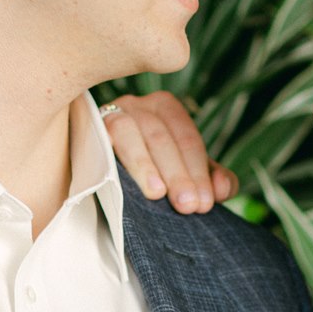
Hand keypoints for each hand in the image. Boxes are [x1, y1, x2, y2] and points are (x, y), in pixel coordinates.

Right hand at [100, 92, 237, 212]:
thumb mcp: (186, 172)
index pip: (187, 137)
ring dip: (145, 164)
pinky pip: (100, 137)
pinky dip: (113, 158)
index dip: (198, 171)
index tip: (204, 204)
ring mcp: (111, 114)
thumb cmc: (153, 172)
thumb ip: (212, 179)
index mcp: (166, 108)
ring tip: (157, 194)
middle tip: (188, 206)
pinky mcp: (89, 129)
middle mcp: (138, 105)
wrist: (103, 175)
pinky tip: (120, 180)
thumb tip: (223, 189)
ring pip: (129, 131)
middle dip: (178, 173)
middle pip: (161, 136)